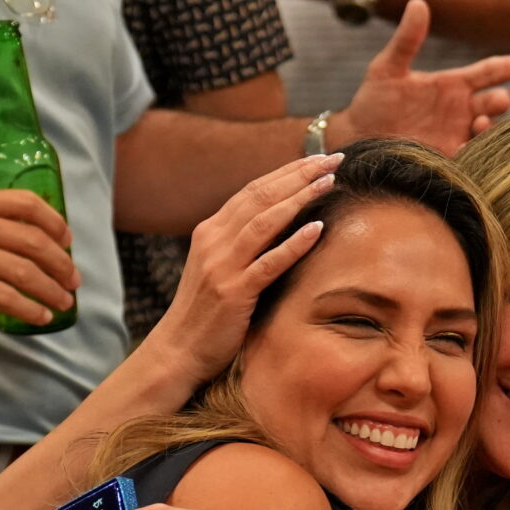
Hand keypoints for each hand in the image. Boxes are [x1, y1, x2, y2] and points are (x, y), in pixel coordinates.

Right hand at [0, 189, 76, 318]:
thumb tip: (22, 246)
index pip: (27, 204)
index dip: (55, 223)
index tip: (68, 241)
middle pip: (34, 240)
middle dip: (61, 264)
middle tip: (72, 280)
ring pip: (25, 271)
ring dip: (51, 289)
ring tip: (63, 302)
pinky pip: (6, 297)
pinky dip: (29, 309)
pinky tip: (39, 317)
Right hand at [143, 154, 336, 386]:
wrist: (177, 351)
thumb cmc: (205, 314)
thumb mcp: (218, 268)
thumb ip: (240, 245)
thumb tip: (277, 223)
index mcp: (210, 232)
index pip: (253, 190)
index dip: (287, 172)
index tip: (317, 159)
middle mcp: (213, 241)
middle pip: (261, 197)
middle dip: (299, 175)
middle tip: (332, 159)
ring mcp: (221, 266)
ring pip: (265, 222)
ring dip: (300, 198)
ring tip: (329, 182)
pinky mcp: (233, 293)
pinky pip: (268, 262)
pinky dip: (293, 243)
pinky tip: (317, 229)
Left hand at [336, 0, 509, 156]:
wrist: (359, 140)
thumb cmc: (374, 101)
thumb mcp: (387, 69)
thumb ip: (406, 40)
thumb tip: (418, 2)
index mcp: (452, 85)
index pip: (489, 72)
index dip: (508, 67)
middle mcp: (461, 111)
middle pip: (495, 103)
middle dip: (500, 101)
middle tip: (498, 100)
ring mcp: (457, 136)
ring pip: (489, 131)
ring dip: (490, 128)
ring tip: (479, 124)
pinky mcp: (449, 160)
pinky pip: (472, 158)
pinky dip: (476, 154)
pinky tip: (466, 150)